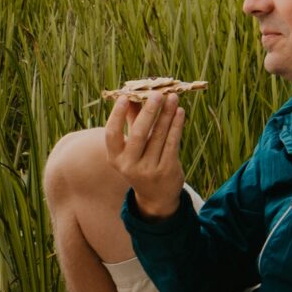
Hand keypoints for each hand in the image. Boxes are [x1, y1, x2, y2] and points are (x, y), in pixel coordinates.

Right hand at [103, 90, 185, 218]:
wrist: (156, 197)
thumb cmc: (141, 164)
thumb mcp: (132, 147)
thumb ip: (131, 122)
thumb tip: (132, 95)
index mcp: (115, 158)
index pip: (111, 134)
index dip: (117, 115)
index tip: (125, 97)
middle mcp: (129, 165)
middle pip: (138, 134)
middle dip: (149, 112)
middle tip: (157, 94)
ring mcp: (148, 169)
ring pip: (158, 136)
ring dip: (166, 114)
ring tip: (172, 98)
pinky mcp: (166, 170)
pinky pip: (172, 143)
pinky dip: (176, 126)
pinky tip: (179, 112)